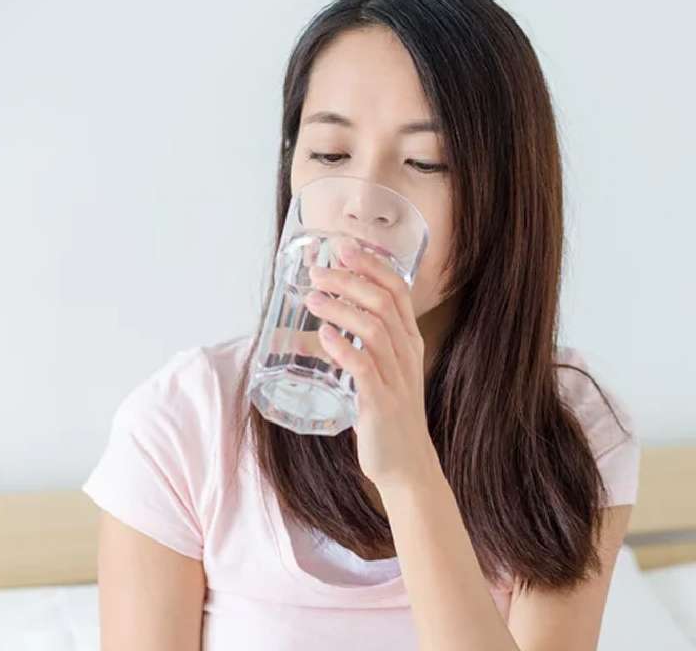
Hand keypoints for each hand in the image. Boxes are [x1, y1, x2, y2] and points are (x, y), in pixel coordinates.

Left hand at [304, 238, 438, 493]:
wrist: (406, 465)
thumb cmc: (387, 413)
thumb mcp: (379, 371)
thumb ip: (352, 345)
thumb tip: (304, 326)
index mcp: (409, 341)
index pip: (398, 290)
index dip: (371, 264)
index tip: (344, 247)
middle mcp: (406, 354)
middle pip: (382, 302)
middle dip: (349, 279)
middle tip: (318, 271)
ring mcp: (396, 378)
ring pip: (373, 329)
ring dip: (340, 308)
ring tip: (311, 297)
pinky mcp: (381, 404)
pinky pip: (364, 369)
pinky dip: (342, 348)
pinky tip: (324, 335)